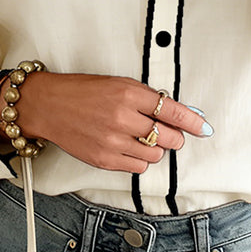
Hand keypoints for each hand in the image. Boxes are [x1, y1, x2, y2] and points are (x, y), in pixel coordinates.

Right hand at [13, 71, 210, 174]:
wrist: (47, 106)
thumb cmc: (82, 92)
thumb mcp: (118, 84)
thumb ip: (148, 99)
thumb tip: (181, 114)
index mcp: (128, 93)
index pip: (173, 111)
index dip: (193, 122)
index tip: (203, 128)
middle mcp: (122, 117)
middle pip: (169, 137)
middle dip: (174, 136)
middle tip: (169, 133)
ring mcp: (112, 140)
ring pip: (156, 154)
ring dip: (155, 147)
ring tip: (141, 137)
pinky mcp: (104, 159)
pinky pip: (138, 166)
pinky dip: (140, 159)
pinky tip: (129, 147)